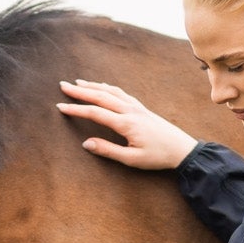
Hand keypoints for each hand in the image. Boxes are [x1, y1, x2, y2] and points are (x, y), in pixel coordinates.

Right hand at [57, 79, 196, 169]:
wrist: (182, 149)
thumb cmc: (158, 157)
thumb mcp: (132, 159)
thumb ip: (108, 150)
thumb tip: (86, 143)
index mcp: (126, 123)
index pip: (95, 113)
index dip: (76, 109)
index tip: (60, 106)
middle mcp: (130, 111)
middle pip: (100, 96)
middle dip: (80, 91)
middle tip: (63, 86)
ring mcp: (137, 107)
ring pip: (111, 91)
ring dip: (93, 86)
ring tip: (78, 83)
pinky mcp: (142, 108)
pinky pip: (121, 93)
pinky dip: (108, 88)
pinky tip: (103, 87)